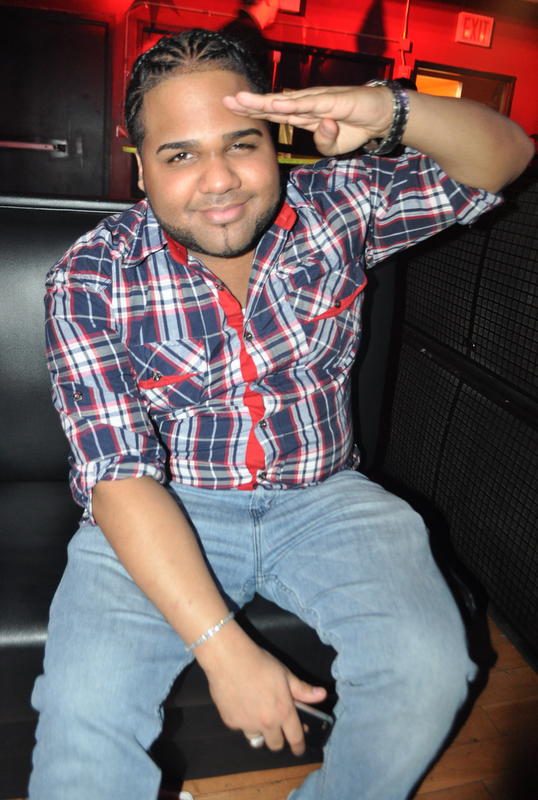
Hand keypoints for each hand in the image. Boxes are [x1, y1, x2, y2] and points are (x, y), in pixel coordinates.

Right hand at [202, 634, 326, 754]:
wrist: (229, 659)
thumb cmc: (260, 663)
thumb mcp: (285, 674)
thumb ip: (303, 690)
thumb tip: (322, 695)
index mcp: (283, 712)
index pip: (295, 738)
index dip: (299, 746)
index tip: (299, 750)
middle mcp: (266, 723)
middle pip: (275, 745)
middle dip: (278, 739)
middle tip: (277, 728)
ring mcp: (247, 725)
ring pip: (256, 739)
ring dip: (260, 733)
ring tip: (258, 717)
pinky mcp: (230, 722)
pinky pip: (240, 727)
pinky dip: (243, 721)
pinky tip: (241, 705)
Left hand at [223, 85, 393, 154]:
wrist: (380, 116)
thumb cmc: (355, 128)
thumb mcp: (334, 145)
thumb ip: (322, 142)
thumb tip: (321, 129)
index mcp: (303, 115)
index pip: (273, 113)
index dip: (254, 111)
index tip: (233, 110)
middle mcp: (306, 105)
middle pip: (273, 104)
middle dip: (249, 103)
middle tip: (226, 101)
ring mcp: (317, 101)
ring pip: (285, 101)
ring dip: (263, 101)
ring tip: (242, 100)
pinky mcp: (331, 101)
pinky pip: (308, 104)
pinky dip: (291, 103)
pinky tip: (274, 103)